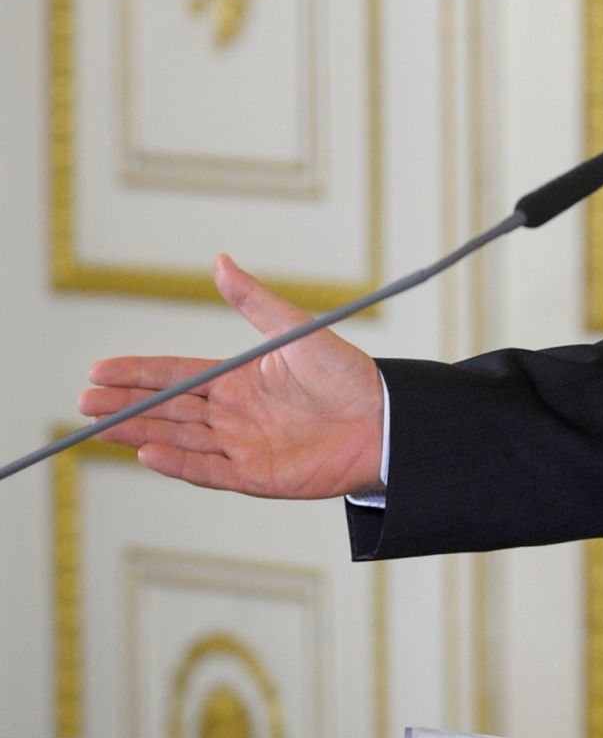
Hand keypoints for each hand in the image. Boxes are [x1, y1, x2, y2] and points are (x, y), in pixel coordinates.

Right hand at [77, 254, 384, 499]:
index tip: (99, 368)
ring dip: (139, 431)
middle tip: (84, 398)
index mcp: (239, 379)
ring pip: (178, 439)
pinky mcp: (255, 476)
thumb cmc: (346, 372)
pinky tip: (146, 451)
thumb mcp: (294, 329)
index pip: (177, 375)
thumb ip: (254, 301)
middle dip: (125, 403)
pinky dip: (177, 463)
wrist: (384, 418)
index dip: (138, 373)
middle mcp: (233, 414)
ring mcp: (241, 446)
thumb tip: (221, 261)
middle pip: (168, 409)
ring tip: (99, 424)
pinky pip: (208, 471)